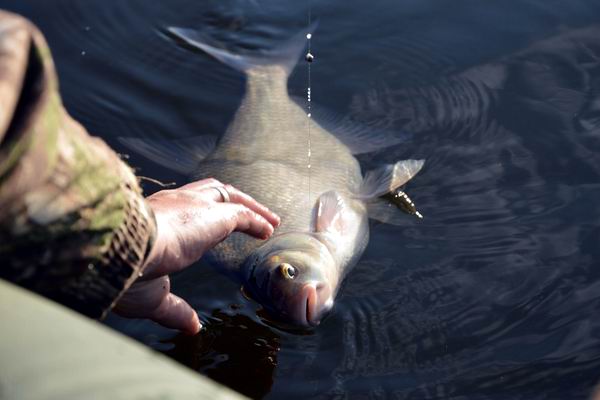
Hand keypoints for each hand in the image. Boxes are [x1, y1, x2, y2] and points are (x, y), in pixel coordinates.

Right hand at [113, 178, 279, 334]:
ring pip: (228, 196)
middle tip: (250, 215)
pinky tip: (268, 230)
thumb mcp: (153, 298)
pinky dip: (257, 220)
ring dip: (251, 208)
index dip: (203, 215)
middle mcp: (174, 204)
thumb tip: (192, 326)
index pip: (183, 207)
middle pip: (210, 192)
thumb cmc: (125, 274)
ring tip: (269, 221)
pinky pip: (241, 214)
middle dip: (231, 201)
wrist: (118, 251)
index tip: (214, 229)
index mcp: (154, 218)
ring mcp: (193, 206)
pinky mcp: (212, 216)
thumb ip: (175, 310)